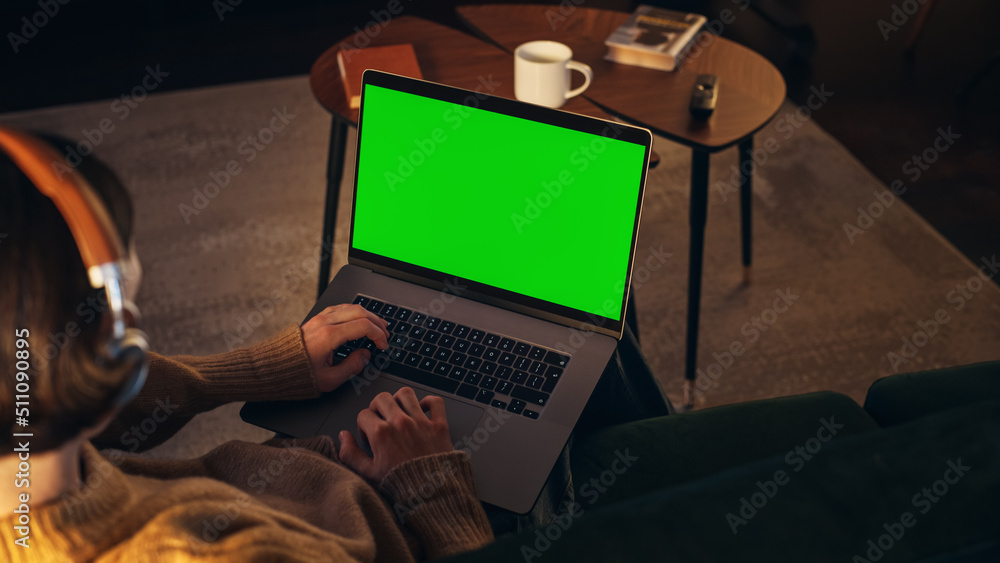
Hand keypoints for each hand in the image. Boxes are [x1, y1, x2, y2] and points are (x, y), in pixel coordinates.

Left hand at [301, 304, 389, 392]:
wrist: (273, 367)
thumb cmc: (296, 374)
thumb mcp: (329, 380)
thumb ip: (352, 367)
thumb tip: (365, 356)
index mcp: (329, 336)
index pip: (364, 326)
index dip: (378, 335)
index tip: (383, 345)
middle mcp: (325, 322)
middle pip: (360, 312)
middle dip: (377, 322)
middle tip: (385, 334)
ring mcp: (320, 318)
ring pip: (351, 307)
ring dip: (367, 315)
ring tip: (377, 325)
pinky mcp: (316, 319)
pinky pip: (340, 308)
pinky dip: (354, 312)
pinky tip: (359, 319)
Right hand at [339, 387, 453, 482]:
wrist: (431, 493)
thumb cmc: (401, 484)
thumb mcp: (368, 473)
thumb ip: (350, 454)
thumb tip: (343, 436)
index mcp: (381, 433)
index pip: (363, 414)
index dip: (363, 426)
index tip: (370, 438)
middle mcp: (400, 422)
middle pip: (382, 398)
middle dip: (377, 407)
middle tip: (380, 421)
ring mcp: (421, 422)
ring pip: (406, 394)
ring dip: (399, 400)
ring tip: (398, 412)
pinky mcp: (439, 425)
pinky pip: (435, 402)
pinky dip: (429, 402)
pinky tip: (422, 411)